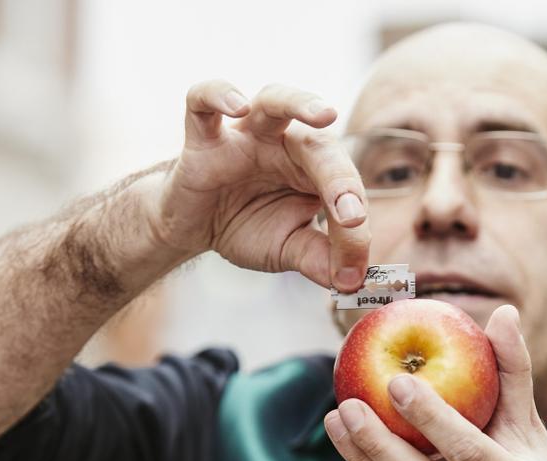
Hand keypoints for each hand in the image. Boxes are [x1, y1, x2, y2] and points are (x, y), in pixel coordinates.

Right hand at [152, 80, 370, 291]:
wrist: (193, 226)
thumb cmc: (247, 226)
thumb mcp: (287, 248)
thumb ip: (318, 259)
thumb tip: (351, 280)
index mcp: (314, 169)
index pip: (344, 186)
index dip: (352, 226)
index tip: (353, 264)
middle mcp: (286, 144)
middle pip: (320, 143)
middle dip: (340, 178)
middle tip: (352, 215)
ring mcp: (245, 135)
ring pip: (274, 100)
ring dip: (300, 103)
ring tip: (325, 115)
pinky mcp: (203, 138)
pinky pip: (204, 102)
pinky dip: (218, 95)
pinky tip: (238, 106)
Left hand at [324, 305, 546, 460]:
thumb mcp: (532, 426)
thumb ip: (514, 372)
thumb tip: (503, 313)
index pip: (471, 453)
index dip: (432, 419)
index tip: (396, 381)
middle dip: (381, 443)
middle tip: (349, 403)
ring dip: (363, 460)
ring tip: (337, 418)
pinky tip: (351, 446)